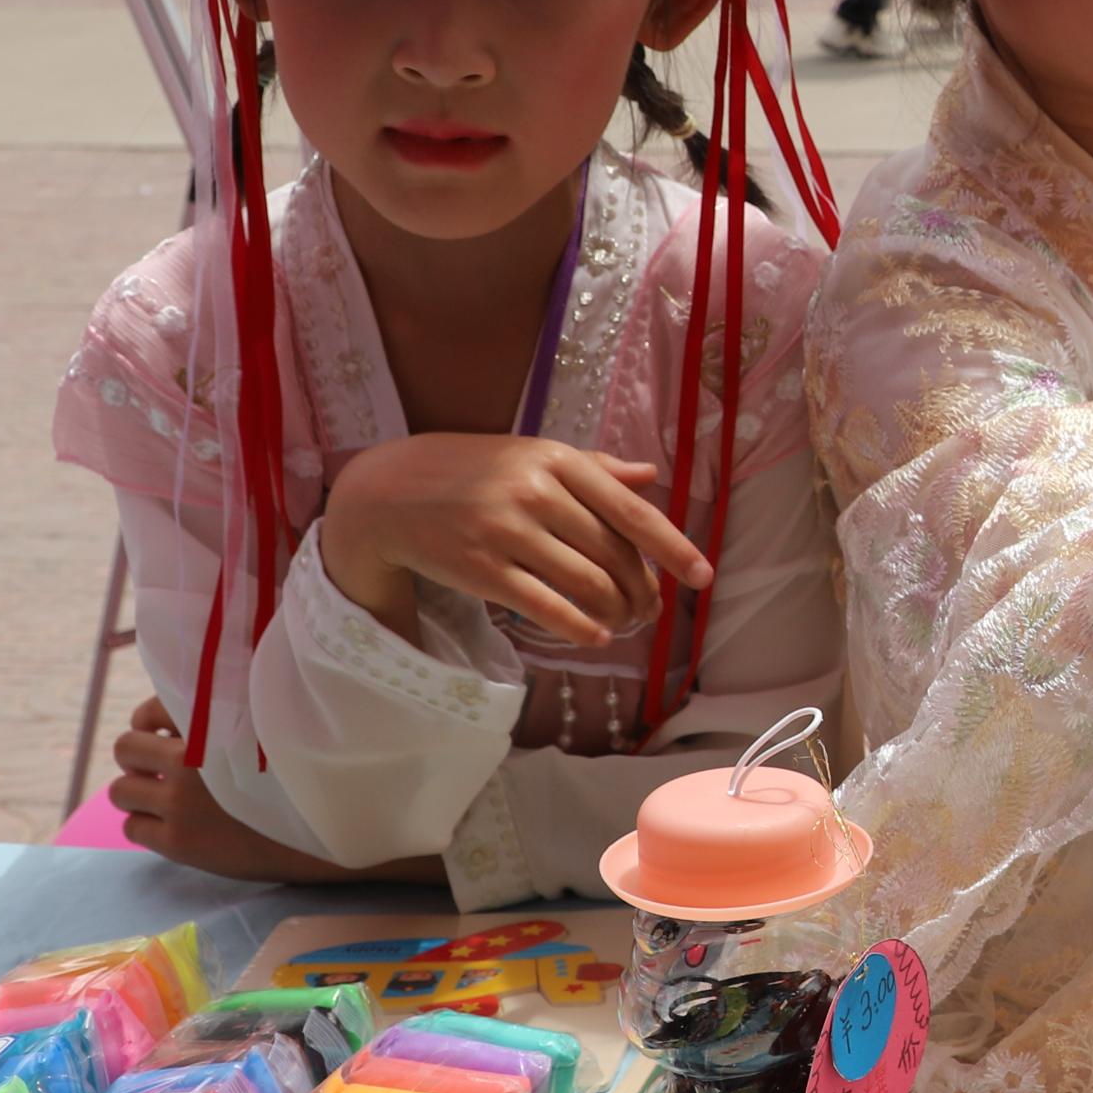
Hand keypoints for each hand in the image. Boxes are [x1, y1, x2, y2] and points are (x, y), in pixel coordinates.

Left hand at [109, 698, 358, 882]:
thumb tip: (178, 715)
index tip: (165, 735)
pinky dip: (146, 825)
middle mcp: (188, 761)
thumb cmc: (296, 779)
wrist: (319, 834)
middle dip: (137, 758)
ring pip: (120, 792)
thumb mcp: (261, 731)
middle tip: (159, 769)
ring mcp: (179, 804)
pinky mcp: (177, 841)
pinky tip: (173, 825)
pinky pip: (132, 827)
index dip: (151, 724)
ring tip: (163, 799)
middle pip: (124, 748)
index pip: (148, 712)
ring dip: (138, 793)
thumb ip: (222, 719)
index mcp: (210, 727)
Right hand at [318, 434, 711, 645]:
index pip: (630, 509)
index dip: (673, 546)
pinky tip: (594, 637)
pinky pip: (546, 608)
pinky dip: (579, 628)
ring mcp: (507, 531)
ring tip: (622, 624)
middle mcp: (536, 492)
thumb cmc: (473, 472)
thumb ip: (594, 468)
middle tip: (650, 611)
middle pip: (614, 555)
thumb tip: (651, 476)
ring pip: (587, 585)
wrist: (388, 492)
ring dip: (616, 614)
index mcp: (558, 460)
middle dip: (642, 591)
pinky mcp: (481, 569)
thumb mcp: (532, 455)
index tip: (703, 576)